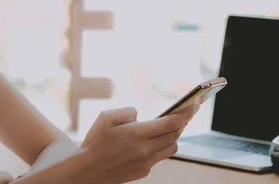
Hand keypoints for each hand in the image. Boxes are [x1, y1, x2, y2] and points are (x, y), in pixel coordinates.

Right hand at [81, 105, 198, 182]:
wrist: (85, 171)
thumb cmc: (94, 141)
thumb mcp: (106, 117)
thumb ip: (128, 112)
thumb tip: (140, 116)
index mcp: (137, 134)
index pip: (170, 123)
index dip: (185, 114)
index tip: (193, 107)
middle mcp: (145, 149)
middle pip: (174, 135)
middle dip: (183, 123)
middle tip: (186, 114)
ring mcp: (145, 162)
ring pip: (171, 148)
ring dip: (173, 136)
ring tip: (170, 128)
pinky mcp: (143, 171)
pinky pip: (158, 157)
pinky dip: (159, 148)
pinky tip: (152, 142)